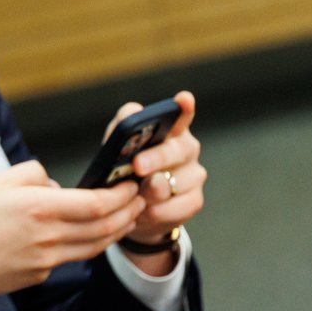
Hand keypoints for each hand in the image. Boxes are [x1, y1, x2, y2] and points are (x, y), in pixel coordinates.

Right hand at [0, 160, 144, 310]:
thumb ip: (33, 173)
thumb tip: (55, 183)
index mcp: (39, 208)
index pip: (97, 203)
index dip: (122, 195)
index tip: (132, 185)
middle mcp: (48, 236)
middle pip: (105, 227)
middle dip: (129, 212)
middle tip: (140, 199)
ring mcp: (46, 260)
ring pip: (95, 246)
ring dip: (116, 231)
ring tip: (124, 217)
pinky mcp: (39, 275)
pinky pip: (69, 258)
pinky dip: (85, 245)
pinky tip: (85, 235)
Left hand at [114, 89, 206, 272]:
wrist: (131, 209)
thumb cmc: (123, 170)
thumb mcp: (116, 147)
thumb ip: (122, 128)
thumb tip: (131, 116)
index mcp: (170, 131)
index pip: (180, 116)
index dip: (183, 108)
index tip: (183, 99)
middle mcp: (187, 149)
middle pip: (177, 150)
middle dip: (156, 158)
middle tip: (138, 165)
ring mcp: (194, 175)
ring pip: (175, 183)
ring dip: (150, 192)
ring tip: (133, 196)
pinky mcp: (194, 200)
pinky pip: (175, 208)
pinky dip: (155, 212)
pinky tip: (143, 212)